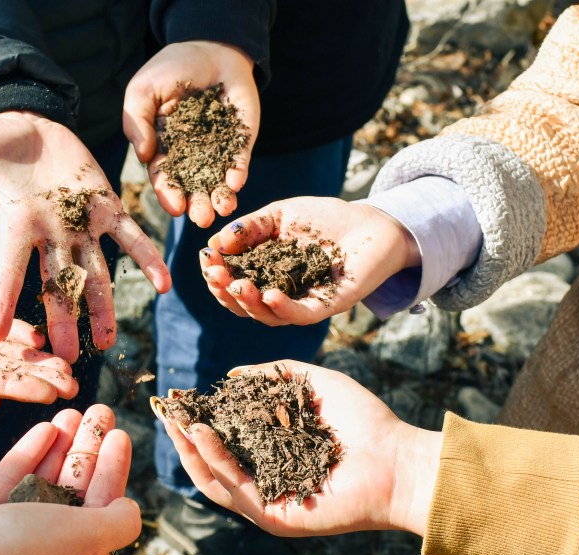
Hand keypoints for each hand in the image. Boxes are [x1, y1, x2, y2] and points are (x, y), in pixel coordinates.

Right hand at [0, 111, 170, 363]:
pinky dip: (147, 257)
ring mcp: (80, 224)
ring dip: (104, 305)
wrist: (28, 127)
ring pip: (95, 270)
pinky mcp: (106, 206)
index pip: (5, 269)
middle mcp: (48, 234)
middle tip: (67, 362)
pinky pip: (131, 235)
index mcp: (14, 226)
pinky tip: (165, 284)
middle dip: (62, 321)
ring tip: (109, 342)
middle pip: (55, 284)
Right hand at [0, 404, 140, 554]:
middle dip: (89, 451)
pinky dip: (29, 458)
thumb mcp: (88, 537)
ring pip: (43, 485)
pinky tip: (45, 429)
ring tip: (72, 412)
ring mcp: (10, 541)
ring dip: (61, 448)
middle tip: (99, 410)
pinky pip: (10, 485)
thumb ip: (118, 521)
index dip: (114, 469)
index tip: (120, 432)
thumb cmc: (21, 551)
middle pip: (76, 493)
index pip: (105, 510)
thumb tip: (129, 508)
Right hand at [123, 41, 259, 227]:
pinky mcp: (240, 142)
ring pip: (217, 182)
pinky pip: (239, 161)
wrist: (209, 48)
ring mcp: (216, 152)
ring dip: (220, 198)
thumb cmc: (169, 69)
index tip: (175, 207)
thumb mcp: (142, 91)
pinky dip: (238, 173)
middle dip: (197, 205)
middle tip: (202, 219)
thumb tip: (143, 155)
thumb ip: (137, 122)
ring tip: (223, 209)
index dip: (169, 194)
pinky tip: (236, 183)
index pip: (164, 178)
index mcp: (163, 151)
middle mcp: (189, 158)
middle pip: (192, 187)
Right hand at [154, 361, 440, 536]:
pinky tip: (202, 434)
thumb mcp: (311, 386)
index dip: (196, 422)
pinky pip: (236, 489)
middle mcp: (265, 481)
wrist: (398, 458)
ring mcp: (268, 502)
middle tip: (164, 412)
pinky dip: (215, 462)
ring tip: (177, 422)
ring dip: (191, 451)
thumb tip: (231, 375)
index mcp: (270, 456)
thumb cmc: (363, 423)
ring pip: (214, 480)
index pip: (222, 442)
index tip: (177, 401)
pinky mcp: (276, 517)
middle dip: (182, 438)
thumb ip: (274, 377)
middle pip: (209, 465)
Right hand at [200, 197, 419, 324]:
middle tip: (216, 275)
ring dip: (247, 303)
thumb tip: (217, 242)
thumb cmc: (325, 218)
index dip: (215, 274)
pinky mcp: (326, 306)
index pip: (231, 282)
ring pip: (266, 315)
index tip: (206, 257)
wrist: (371, 223)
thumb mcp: (280, 215)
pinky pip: (299, 315)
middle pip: (243, 304)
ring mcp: (301, 302)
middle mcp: (278, 293)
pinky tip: (268, 295)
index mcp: (262, 273)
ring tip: (236, 285)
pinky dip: (281, 308)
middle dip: (224, 291)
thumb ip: (250, 227)